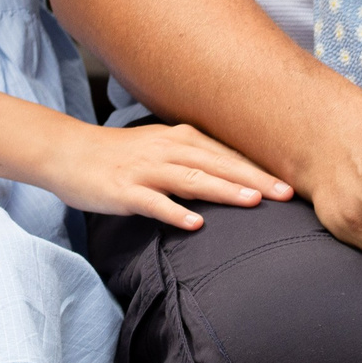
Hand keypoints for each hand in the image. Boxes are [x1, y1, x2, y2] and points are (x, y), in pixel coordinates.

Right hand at [39, 120, 292, 230]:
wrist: (69, 152)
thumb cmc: (119, 155)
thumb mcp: (161, 148)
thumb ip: (194, 159)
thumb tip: (234, 175)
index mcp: (180, 138)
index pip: (228, 154)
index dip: (260, 167)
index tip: (292, 181)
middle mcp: (167, 149)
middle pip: (218, 163)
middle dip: (255, 177)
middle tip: (288, 192)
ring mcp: (145, 169)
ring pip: (191, 178)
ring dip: (224, 189)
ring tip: (253, 202)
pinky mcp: (124, 190)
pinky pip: (153, 202)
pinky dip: (175, 212)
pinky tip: (194, 224)